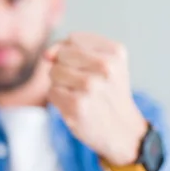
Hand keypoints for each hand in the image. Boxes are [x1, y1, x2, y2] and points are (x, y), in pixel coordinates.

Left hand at [45, 32, 147, 165]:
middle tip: (84, 84)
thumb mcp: (105, 63)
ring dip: (61, 84)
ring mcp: (91, 86)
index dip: (70, 53)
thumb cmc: (108, 93)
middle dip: (65, 67)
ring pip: (54, 72)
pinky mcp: (77, 105)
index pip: (73, 39)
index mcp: (116, 52)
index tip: (85, 68)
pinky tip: (75, 106)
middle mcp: (106, 67)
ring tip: (80, 95)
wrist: (123, 131)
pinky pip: (52, 91)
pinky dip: (59, 99)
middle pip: (61, 54)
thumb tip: (47, 54)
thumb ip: (73, 49)